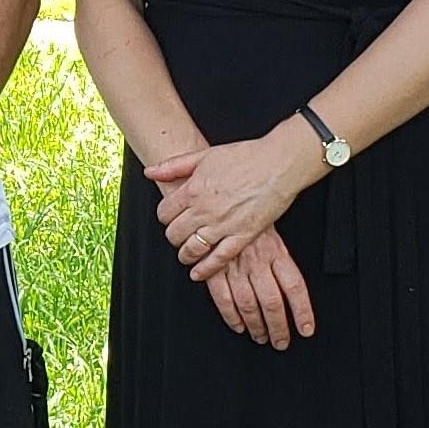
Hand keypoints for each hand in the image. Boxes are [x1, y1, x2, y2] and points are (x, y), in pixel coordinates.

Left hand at [150, 131, 311, 280]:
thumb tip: (150, 172)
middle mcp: (204, 210)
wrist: (278, 164)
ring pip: (192, 249)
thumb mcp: (204, 155)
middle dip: (173, 235)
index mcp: (193, 189)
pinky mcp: (242, 237)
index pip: (164, 213)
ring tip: (186, 253)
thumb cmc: (245, 156)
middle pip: (174, 233)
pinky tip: (199, 272)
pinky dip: (205, 269)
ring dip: (185, 254)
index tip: (170, 217)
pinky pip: (218, 260)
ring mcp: (223, 225)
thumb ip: (174, 165)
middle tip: (179, 234)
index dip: (165, 217)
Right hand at [203, 226, 314, 349]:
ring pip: (248, 305)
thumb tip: (295, 294)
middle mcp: (257, 261)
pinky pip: (223, 299)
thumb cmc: (247, 219)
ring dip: (256, 326)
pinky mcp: (213, 268)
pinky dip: (231, 316)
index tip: (305, 329)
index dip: (302, 311)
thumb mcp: (272, 232)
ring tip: (261, 337)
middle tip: (281, 342)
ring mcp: (234, 266)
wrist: (219, 200)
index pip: (294, 286)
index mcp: (275, 251)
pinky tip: (238, 325)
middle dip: (278, 327)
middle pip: (272, 302)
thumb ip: (281, 260)